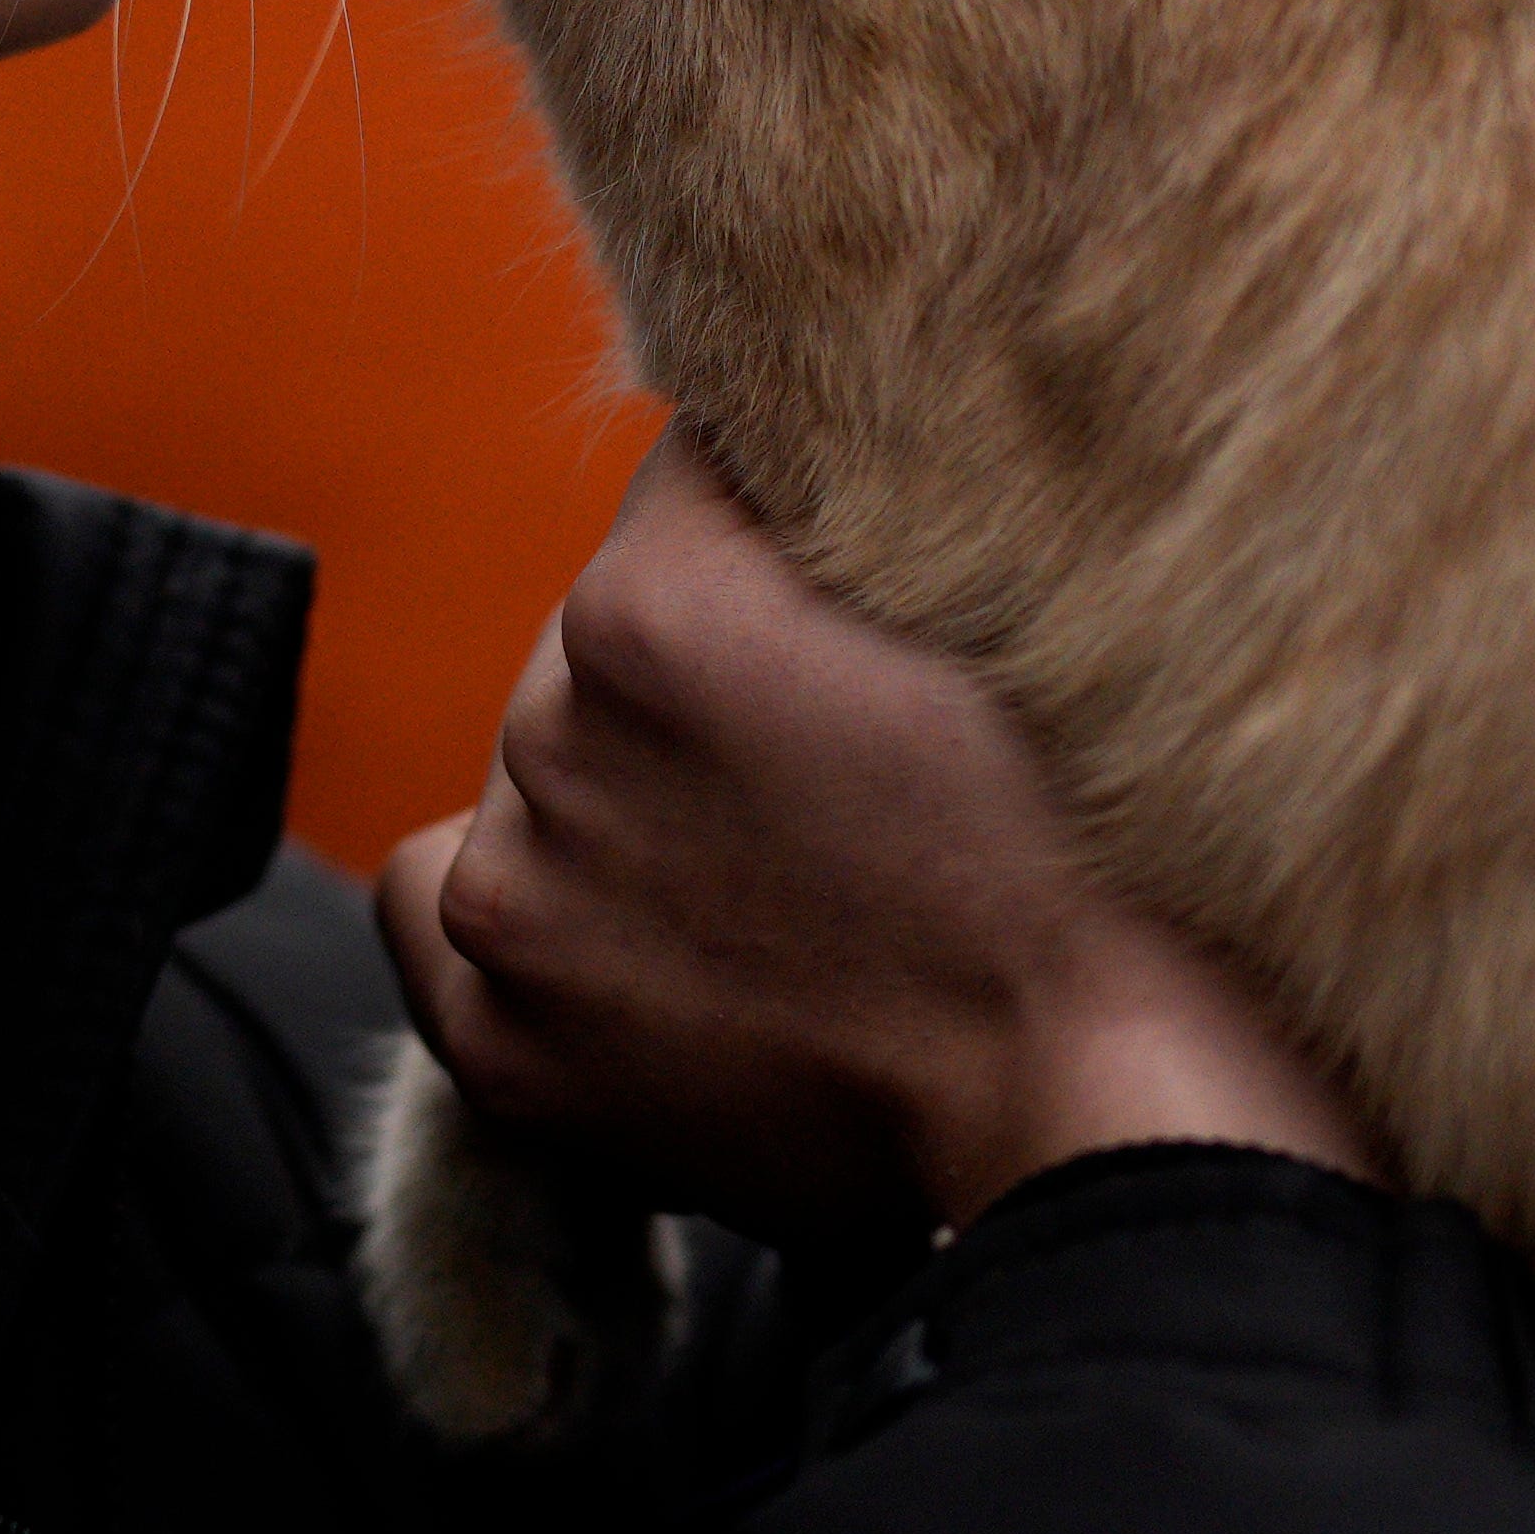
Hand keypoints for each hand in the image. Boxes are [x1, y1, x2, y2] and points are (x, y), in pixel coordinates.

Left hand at [374, 437, 1370, 1237]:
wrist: (1099, 1095)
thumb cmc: (1094, 851)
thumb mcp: (1009, 588)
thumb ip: (861, 509)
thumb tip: (799, 438)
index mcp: (660, 594)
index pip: (689, 475)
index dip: (790, 529)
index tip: (863, 595)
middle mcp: (551, 726)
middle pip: (607, 641)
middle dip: (710, 680)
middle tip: (848, 771)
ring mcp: (516, 888)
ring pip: (546, 772)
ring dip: (636, 796)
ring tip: (785, 878)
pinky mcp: (500, 1035)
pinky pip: (436, 906)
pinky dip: (525, 905)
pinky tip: (630, 931)